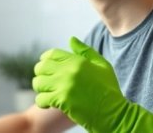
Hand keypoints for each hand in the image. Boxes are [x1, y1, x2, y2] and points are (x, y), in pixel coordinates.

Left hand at [33, 37, 152, 132]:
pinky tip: (48, 103)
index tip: (45, 66)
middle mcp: (69, 70)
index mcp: (78, 61)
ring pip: (38, 83)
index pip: (51, 54)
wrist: (113, 113)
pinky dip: (42, 101)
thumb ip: (85, 51)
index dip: (45, 59)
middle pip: (42, 66)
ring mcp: (65, 85)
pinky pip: (41, 98)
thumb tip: (71, 39)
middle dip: (40, 73)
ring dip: (40, 88)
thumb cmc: (109, 90)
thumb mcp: (102, 65)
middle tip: (45, 80)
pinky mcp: (62, 100)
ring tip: (46, 92)